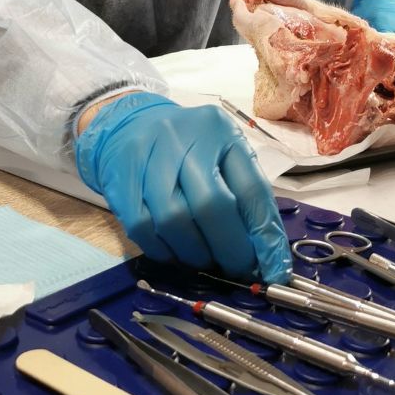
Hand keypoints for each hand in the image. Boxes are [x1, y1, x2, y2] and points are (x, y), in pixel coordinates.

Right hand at [74, 92, 291, 281]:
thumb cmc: (188, 147)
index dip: (265, 237)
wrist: (129, 124)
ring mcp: (148, 157)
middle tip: (237, 270)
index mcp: (220, 131)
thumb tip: (265, 255)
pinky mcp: (120, 178)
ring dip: (195, 254)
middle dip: (229, 249)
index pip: (250, 188)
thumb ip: (244, 196)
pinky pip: (142, 228)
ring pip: (173, 220)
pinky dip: (163, 251)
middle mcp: (183, 138)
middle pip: (210, 204)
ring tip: (204, 260)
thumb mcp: (223, 155)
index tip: (274, 271)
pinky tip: (174, 252)